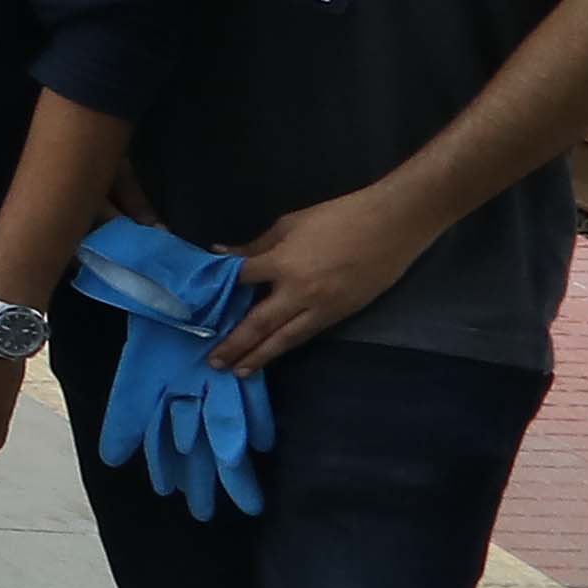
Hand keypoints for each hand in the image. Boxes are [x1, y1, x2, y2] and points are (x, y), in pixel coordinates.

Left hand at [213, 176, 443, 372]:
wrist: (391, 226)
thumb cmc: (338, 217)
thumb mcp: (290, 224)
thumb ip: (256, 245)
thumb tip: (222, 254)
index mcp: (282, 264)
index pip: (240, 281)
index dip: (217, 290)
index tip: (196, 305)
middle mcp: (299, 292)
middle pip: (259, 323)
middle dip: (235, 343)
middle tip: (213, 362)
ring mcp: (322, 307)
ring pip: (285, 338)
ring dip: (261, 355)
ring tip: (240, 370)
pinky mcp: (341, 314)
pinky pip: (307, 334)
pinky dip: (287, 345)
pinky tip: (274, 353)